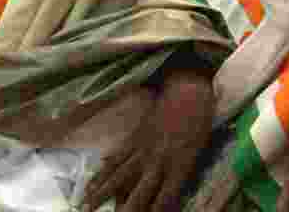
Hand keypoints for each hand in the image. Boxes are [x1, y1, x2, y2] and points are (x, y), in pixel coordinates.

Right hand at [83, 69, 214, 211]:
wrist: (188, 89)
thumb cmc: (201, 120)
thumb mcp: (199, 150)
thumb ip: (182, 172)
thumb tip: (168, 193)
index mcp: (180, 166)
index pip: (165, 198)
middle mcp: (159, 161)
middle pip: (138, 193)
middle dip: (127, 210)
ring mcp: (143, 149)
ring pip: (119, 177)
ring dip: (102, 194)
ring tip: (87, 207)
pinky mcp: (133, 138)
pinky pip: (115, 159)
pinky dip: (102, 173)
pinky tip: (91, 183)